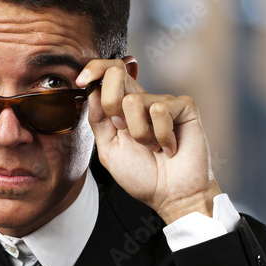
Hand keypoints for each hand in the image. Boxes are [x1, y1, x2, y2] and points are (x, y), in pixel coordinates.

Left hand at [77, 57, 221, 224]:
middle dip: (110, 104)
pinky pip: (160, 110)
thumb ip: (98, 120)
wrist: (171, 196)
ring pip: (133, 101)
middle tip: (122, 129)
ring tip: (153, 147)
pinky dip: (161, 136)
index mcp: (123, 109)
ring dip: (139, 134)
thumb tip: (91, 90)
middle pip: (117, 73)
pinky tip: (170, 147)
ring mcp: (164, 101)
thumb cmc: (143, 175)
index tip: (81, 81)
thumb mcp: (109, 149)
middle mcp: (143, 100)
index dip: (93, 70)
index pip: (108, 74)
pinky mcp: (184, 106)